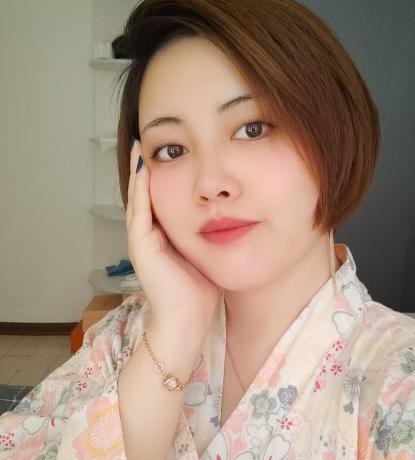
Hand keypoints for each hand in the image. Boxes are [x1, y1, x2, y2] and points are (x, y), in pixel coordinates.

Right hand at [126, 140, 220, 332]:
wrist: (188, 320)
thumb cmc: (201, 293)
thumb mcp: (207, 253)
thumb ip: (210, 233)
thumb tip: (230, 215)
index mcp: (163, 237)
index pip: (159, 198)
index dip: (160, 175)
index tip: (169, 151)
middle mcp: (148, 236)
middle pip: (145, 194)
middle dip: (147, 168)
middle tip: (146, 138)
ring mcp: (141, 241)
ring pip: (138, 198)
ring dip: (139, 172)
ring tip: (140, 146)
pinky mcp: (140, 247)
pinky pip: (139, 212)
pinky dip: (140, 190)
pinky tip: (145, 170)